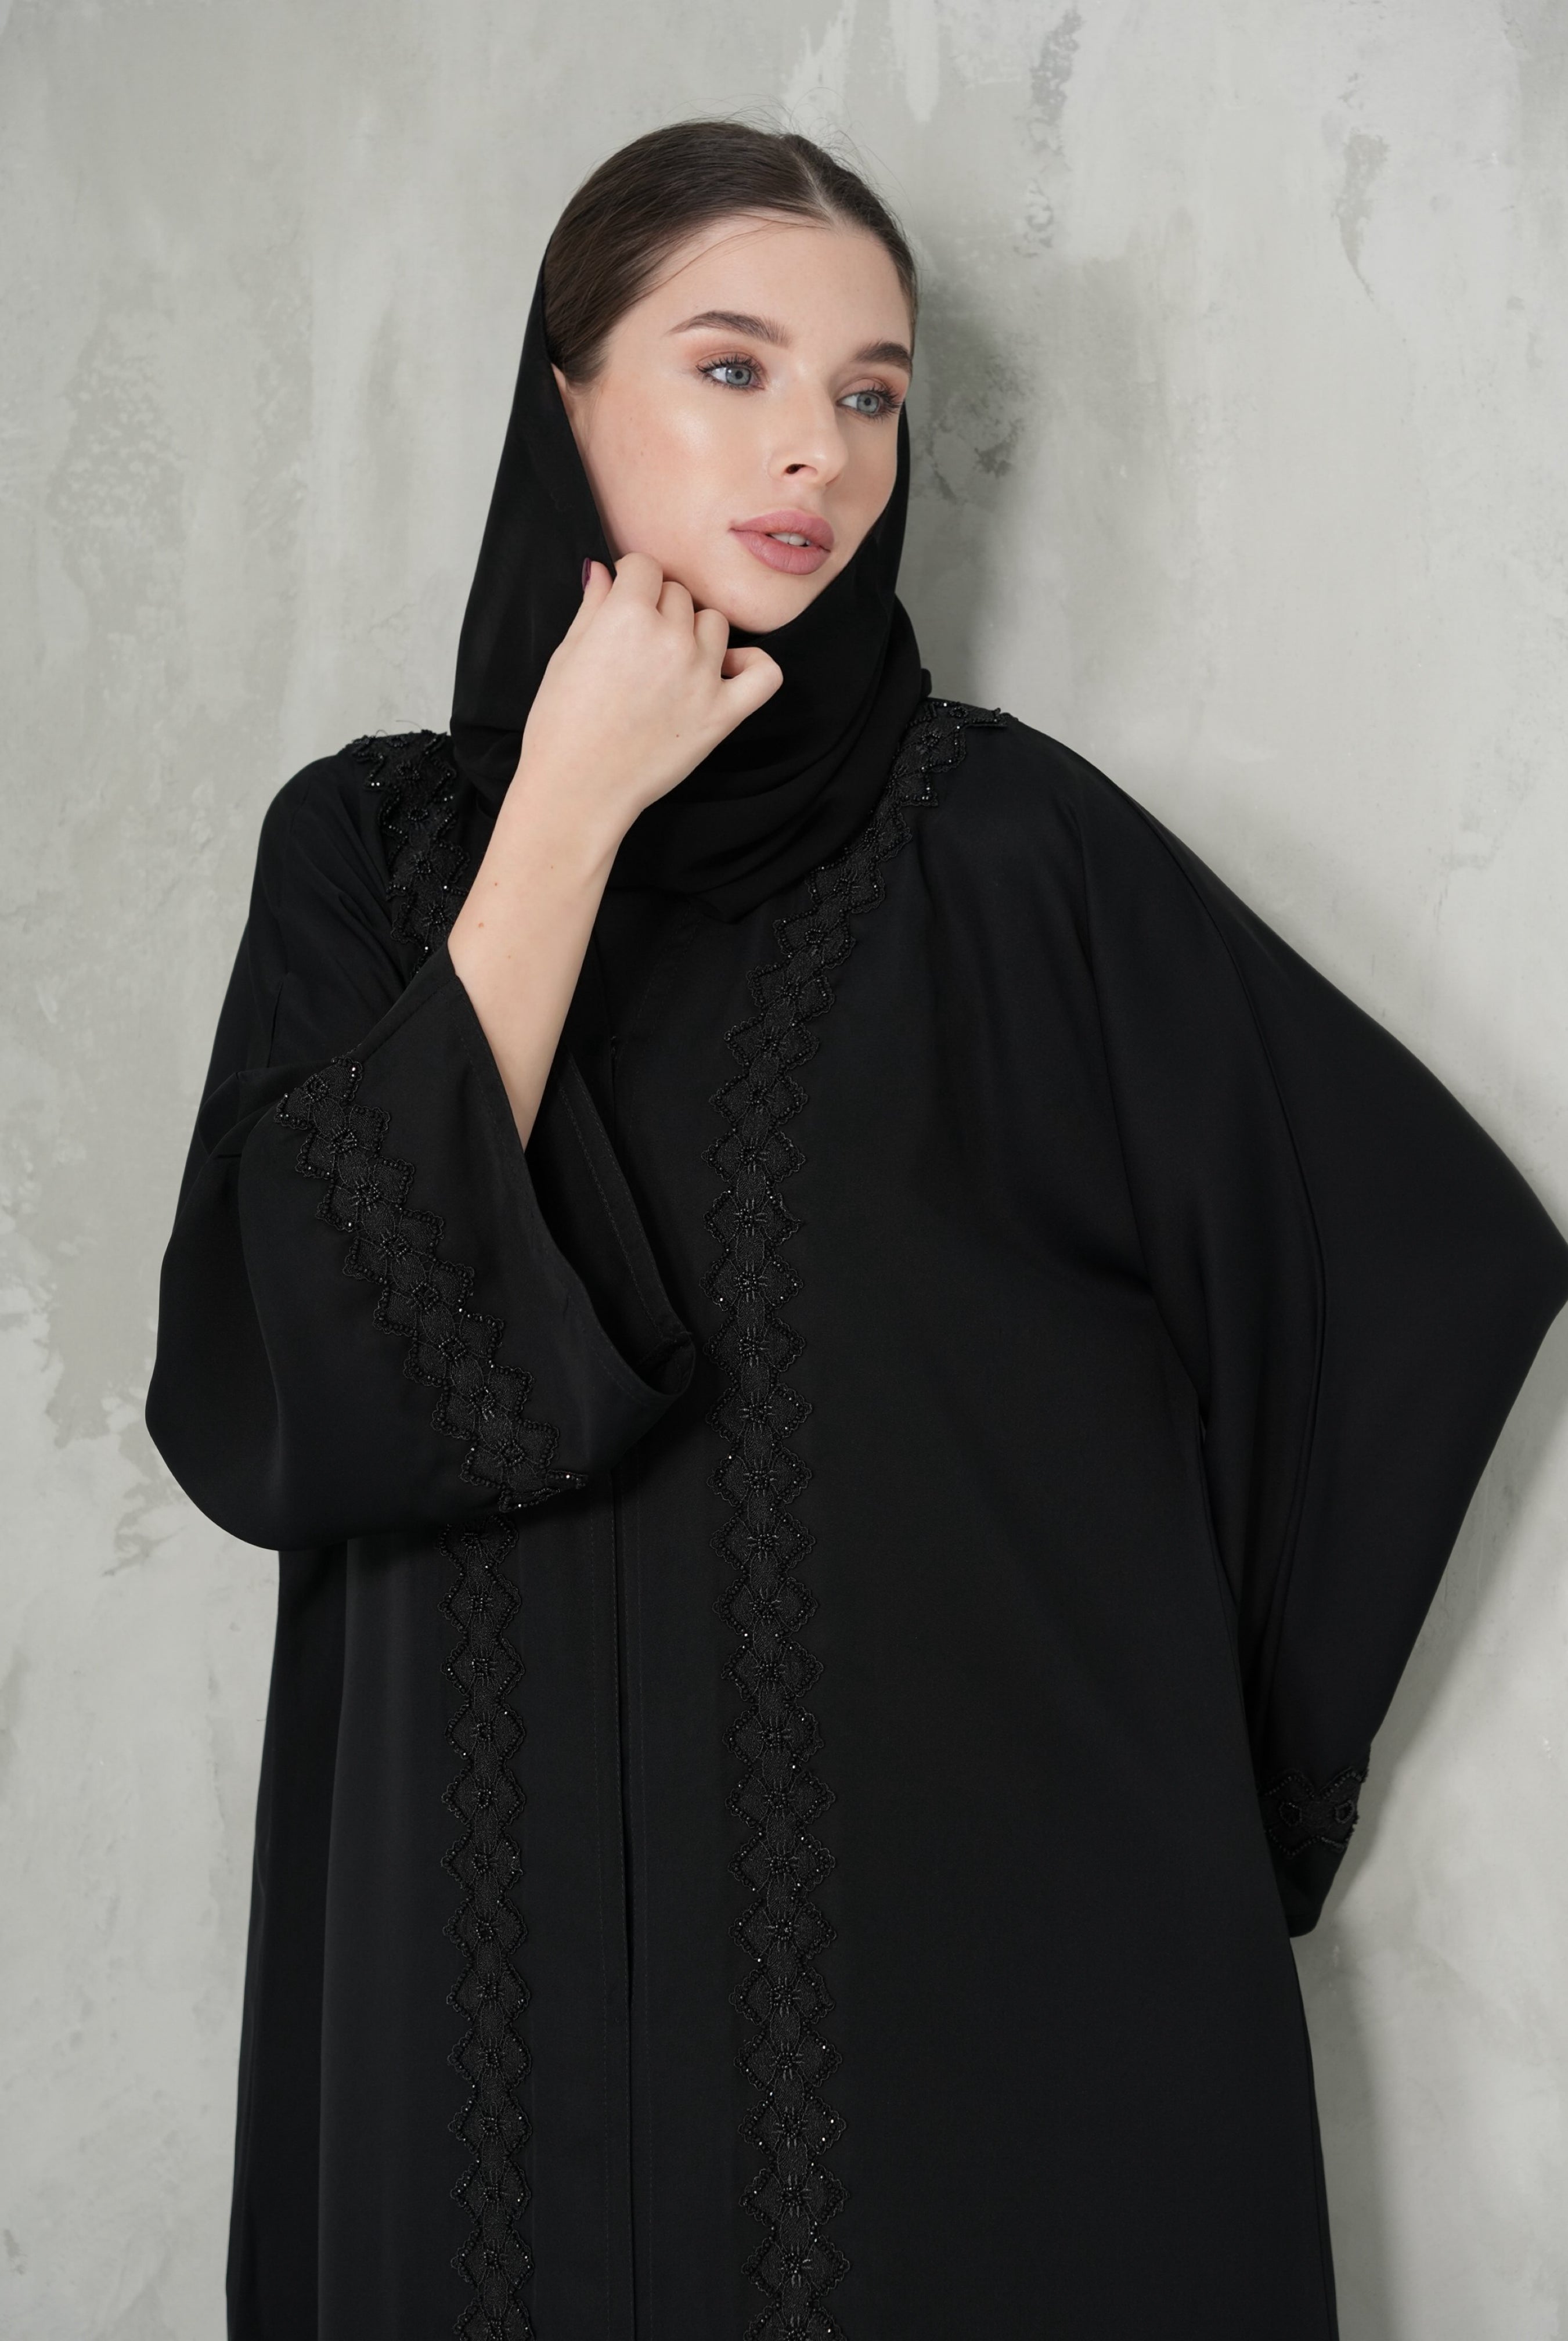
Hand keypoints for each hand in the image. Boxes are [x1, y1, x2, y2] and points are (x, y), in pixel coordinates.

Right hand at [504, 553, 782, 867]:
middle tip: (639, 645)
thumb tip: (606, 572)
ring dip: (696, 635)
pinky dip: (752, 665)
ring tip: (671, 664)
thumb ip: (594, 606)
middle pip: (680, 596)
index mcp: (627, 614)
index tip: (626, 600)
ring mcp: (702, 675)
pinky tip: (728, 670)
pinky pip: (764, 672)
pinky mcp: (723, 713)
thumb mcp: (567, 653)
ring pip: (715, 624)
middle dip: (660, 610)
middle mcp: (670, 638)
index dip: (633, 582)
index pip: (646, 567)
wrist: (578, 787)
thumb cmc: (561, 724)